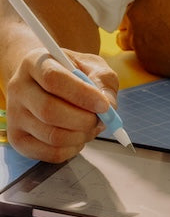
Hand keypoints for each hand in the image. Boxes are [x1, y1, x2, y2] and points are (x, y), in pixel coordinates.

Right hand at [5, 47, 119, 162]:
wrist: (46, 82)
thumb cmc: (73, 72)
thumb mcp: (93, 66)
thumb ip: (103, 81)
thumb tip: (109, 107)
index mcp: (34, 63)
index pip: (53, 79)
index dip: (82, 94)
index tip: (103, 105)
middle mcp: (19, 88)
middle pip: (49, 111)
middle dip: (84, 120)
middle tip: (101, 119)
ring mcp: (15, 116)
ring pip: (51, 135)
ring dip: (81, 136)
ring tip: (92, 126)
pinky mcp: (18, 139)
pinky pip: (50, 153)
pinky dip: (73, 149)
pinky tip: (79, 136)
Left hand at [116, 0, 169, 81]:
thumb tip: (162, 6)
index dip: (143, 4)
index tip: (152, 9)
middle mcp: (137, 15)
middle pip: (126, 19)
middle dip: (138, 21)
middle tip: (157, 25)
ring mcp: (139, 40)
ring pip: (129, 40)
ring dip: (141, 39)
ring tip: (163, 40)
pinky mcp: (147, 61)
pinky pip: (145, 57)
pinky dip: (155, 56)